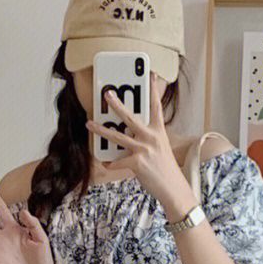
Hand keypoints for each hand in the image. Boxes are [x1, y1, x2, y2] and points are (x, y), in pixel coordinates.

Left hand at [85, 72, 194, 210]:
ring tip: (89, 124)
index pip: (156, 107)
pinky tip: (107, 164)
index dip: (154, 90)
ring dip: (100, 130)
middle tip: (107, 94)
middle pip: (130, 117)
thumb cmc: (165, 170)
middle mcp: (151, 138)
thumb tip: (127, 135)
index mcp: (159, 132)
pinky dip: (110, 164)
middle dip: (117, 104)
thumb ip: (146, 139)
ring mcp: (144, 149)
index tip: (152, 74)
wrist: (173, 188)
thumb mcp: (160, 149)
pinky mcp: (137, 163)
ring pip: (117, 137)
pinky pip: (116, 162)